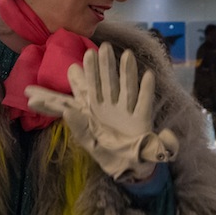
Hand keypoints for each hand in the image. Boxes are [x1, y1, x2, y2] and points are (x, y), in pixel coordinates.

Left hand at [25, 42, 178, 179]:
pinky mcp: (142, 121)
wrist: (130, 166)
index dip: (79, 80)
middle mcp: (109, 107)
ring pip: (126, 88)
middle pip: (106, 84)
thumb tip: (67, 111)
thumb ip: (79, 127)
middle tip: (101, 48)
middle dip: (104, 67)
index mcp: (93, 112)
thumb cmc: (108, 153)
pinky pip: (143, 104)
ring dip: (127, 72)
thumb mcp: (90, 142)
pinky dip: (146, 90)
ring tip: (127, 55)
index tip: (71, 67)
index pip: (83, 93)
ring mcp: (126, 111)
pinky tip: (148, 75)